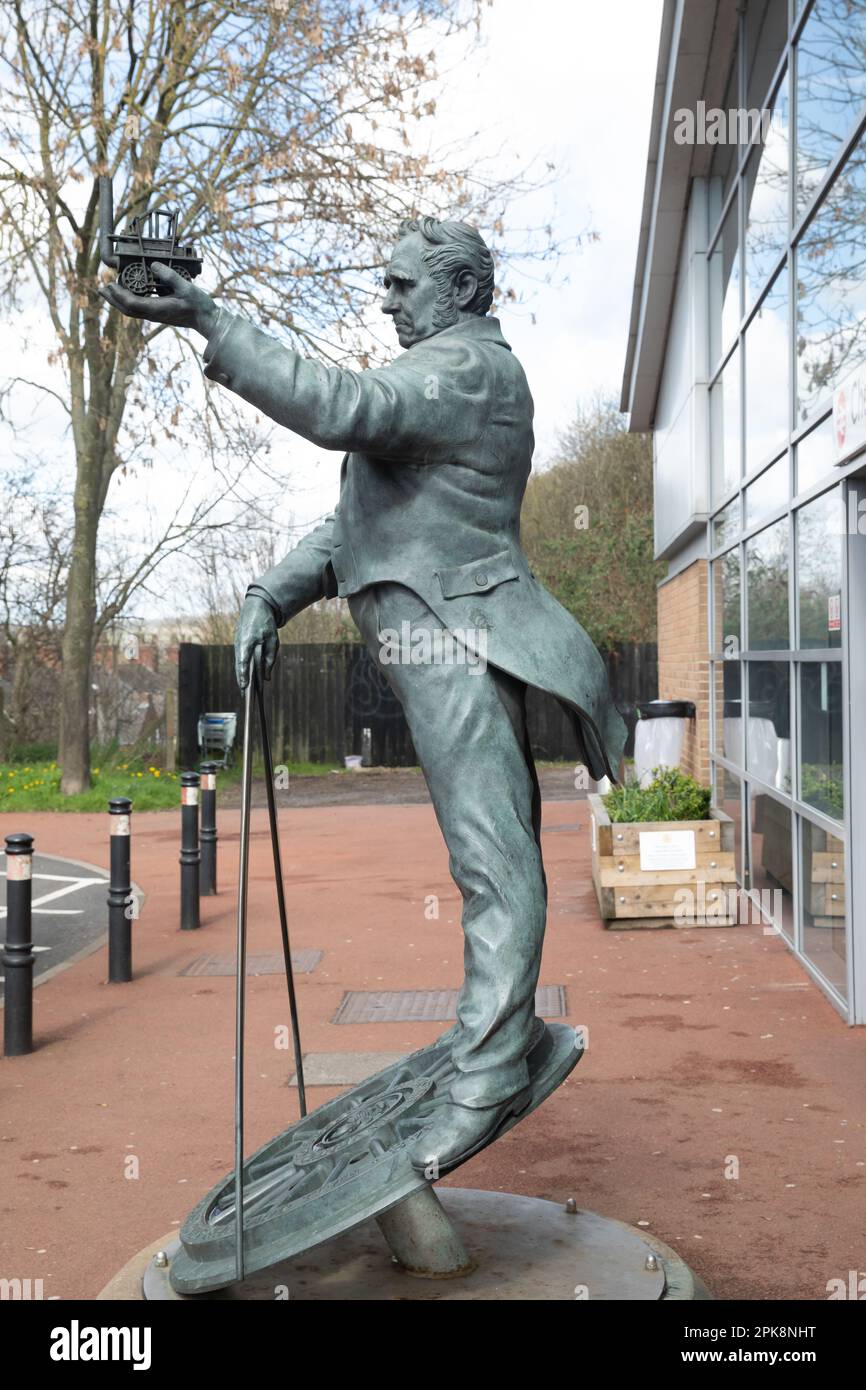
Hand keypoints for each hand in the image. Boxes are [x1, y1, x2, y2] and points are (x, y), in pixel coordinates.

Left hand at [97, 261, 218, 336]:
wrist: (206, 320)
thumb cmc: (198, 304)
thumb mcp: (186, 287)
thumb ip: (170, 276)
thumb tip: (153, 265)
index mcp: (158, 309)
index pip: (133, 304)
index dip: (119, 295)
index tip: (110, 284)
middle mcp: (154, 314)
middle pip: (127, 310)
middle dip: (113, 299)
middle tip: (101, 288)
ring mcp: (155, 315)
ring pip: (131, 311)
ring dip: (118, 301)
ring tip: (108, 290)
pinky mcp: (158, 313)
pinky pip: (138, 309)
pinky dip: (128, 301)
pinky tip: (127, 292)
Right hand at [235, 594, 279, 689]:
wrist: (256, 606)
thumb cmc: (265, 623)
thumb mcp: (273, 640)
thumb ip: (270, 658)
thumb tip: (267, 677)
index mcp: (247, 641)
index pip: (244, 661)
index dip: (243, 675)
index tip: (244, 686)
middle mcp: (239, 644)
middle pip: (239, 666)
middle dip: (242, 681)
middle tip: (244, 696)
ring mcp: (237, 645)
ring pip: (239, 665)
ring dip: (241, 677)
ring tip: (245, 693)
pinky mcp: (238, 646)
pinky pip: (240, 660)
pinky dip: (242, 670)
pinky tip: (246, 681)